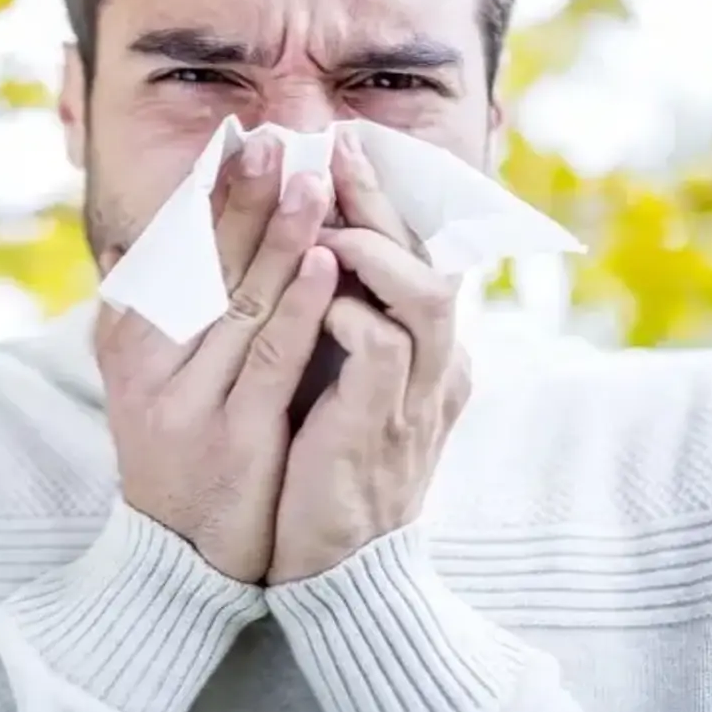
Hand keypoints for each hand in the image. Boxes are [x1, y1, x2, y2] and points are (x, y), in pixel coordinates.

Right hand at [98, 134, 337, 582]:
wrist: (178, 557)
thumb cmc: (175, 450)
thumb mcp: (148, 377)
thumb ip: (151, 309)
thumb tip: (146, 233)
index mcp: (128, 340)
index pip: (171, 251)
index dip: (207, 195)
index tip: (239, 142)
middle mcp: (149, 364)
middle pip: (203, 265)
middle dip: (241, 197)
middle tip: (275, 141)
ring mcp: (190, 401)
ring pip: (240, 302)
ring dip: (279, 236)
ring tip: (312, 183)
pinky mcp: (233, 436)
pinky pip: (272, 358)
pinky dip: (299, 305)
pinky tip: (325, 264)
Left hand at [265, 131, 472, 585]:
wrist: (329, 564)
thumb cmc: (317, 464)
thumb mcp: (327, 380)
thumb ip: (324, 319)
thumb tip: (278, 248)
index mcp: (420, 348)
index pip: (415, 253)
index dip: (380, 198)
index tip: (335, 147)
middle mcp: (433, 363)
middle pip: (429, 257)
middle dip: (380, 198)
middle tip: (336, 146)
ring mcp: (415, 396)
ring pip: (423, 295)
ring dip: (372, 248)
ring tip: (324, 218)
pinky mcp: (383, 426)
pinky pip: (385, 351)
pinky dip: (352, 314)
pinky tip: (317, 298)